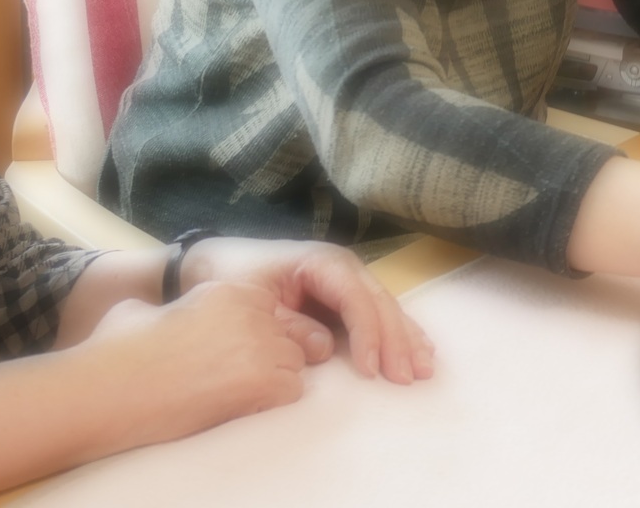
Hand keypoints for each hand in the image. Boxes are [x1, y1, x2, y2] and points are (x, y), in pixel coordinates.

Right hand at [81, 282, 306, 448]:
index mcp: (227, 290)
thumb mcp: (144, 310)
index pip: (269, 312)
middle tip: (228, 380)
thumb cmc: (114, 352)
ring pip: (292, 362)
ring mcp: (259, 343)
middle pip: (285, 336)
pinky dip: (271, 403)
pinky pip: (291, 391)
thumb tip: (157, 317)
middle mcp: (251, 310)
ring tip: (232, 395)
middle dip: (265, 359)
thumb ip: (171, 309)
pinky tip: (238, 407)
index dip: (253, 337)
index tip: (227, 356)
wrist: (105, 388)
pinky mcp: (261, 379)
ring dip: (271, 380)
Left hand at [180, 239, 434, 383]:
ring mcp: (346, 279)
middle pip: (378, 302)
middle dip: (396, 340)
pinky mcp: (344, 294)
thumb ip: (288, 326)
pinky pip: (377, 312)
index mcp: (319, 262)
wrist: (214, 262)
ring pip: (385, 307)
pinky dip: (398, 332)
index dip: (367, 333)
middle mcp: (341, 266)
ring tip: (425, 368)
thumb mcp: (250, 303)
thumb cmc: (230, 279)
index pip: (354, 298)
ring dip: (406, 338)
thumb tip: (325, 349)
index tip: (371, 371)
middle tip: (410, 377)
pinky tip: (419, 348)